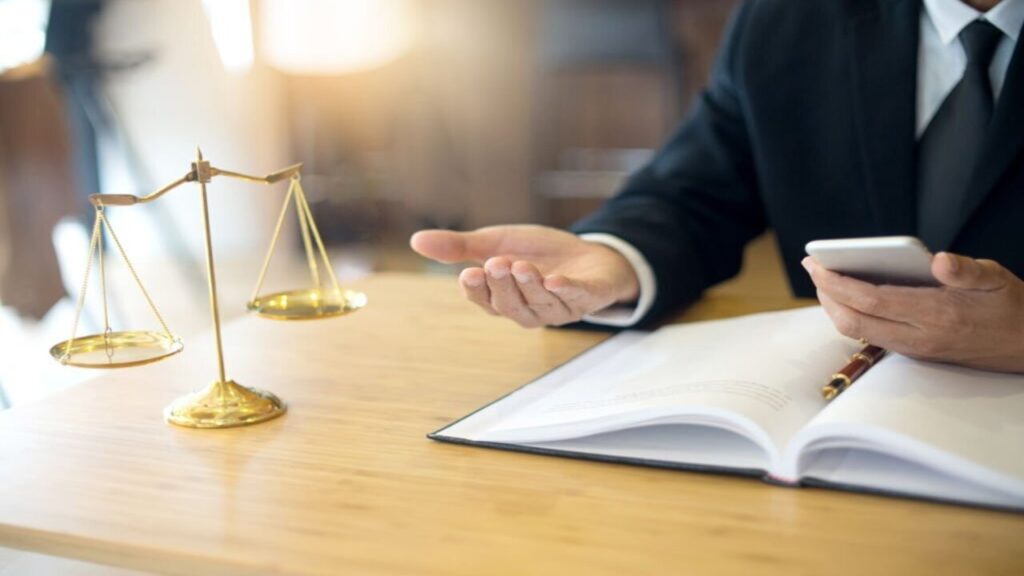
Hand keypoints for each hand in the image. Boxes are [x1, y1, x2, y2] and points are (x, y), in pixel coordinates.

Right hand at [410, 225, 639, 327]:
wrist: (589, 254)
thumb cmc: (539, 254)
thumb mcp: (496, 243)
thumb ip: (460, 246)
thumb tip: (415, 241)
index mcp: (505, 300)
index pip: (485, 301)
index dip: (476, 290)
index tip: (468, 273)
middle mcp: (530, 310)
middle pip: (511, 305)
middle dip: (502, 285)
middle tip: (496, 262)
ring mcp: (559, 308)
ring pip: (541, 304)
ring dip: (530, 286)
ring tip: (521, 266)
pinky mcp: (588, 297)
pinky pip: (576, 299)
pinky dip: (566, 291)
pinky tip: (556, 280)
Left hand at [804, 252, 1023, 372]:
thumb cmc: (1012, 306)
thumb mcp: (998, 278)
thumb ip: (967, 269)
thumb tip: (939, 260)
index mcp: (936, 313)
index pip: (870, 299)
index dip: (837, 283)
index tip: (816, 264)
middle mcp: (920, 336)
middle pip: (853, 321)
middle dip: (826, 295)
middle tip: (813, 268)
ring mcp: (915, 349)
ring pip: (859, 332)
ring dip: (835, 307)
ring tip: (824, 280)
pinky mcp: (916, 354)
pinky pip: (872, 336)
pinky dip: (852, 316)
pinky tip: (849, 296)